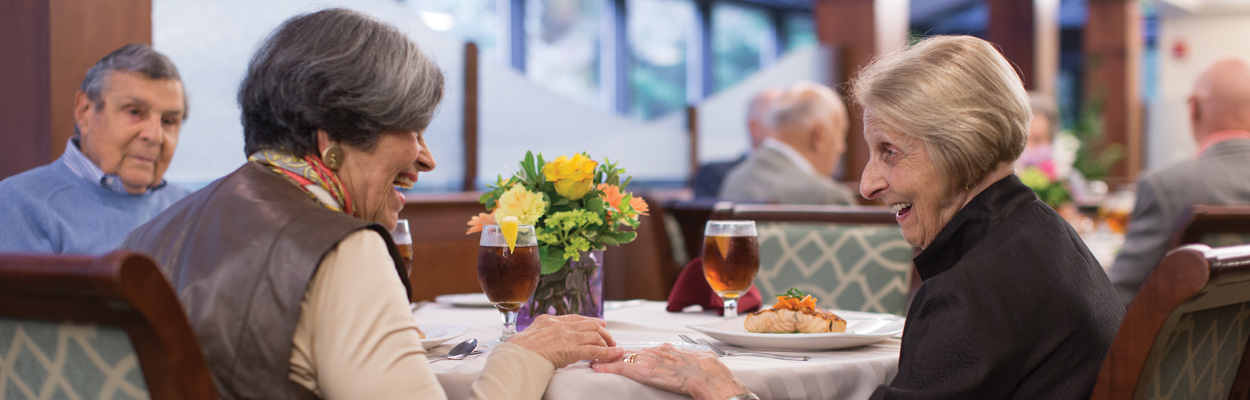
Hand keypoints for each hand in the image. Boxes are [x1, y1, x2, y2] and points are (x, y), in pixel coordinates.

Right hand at [508, 314, 622, 367]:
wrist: (516, 357)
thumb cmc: (516, 351)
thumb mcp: (526, 336)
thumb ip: (537, 334)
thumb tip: (537, 339)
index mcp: (548, 321)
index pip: (574, 318)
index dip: (588, 321)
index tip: (598, 323)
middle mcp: (560, 326)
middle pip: (588, 325)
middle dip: (602, 331)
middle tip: (609, 338)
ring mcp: (567, 336)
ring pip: (594, 336)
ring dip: (606, 342)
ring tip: (613, 348)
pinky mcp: (572, 350)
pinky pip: (595, 350)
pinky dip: (608, 352)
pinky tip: (615, 354)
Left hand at [591, 343, 747, 399]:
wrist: (707, 375)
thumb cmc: (707, 370)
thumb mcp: (697, 359)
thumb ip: (686, 358)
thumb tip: (689, 356)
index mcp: (668, 350)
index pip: (645, 350)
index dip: (633, 353)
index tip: (622, 353)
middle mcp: (656, 352)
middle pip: (631, 352)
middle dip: (615, 354)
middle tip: (600, 353)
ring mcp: (648, 360)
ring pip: (623, 357)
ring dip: (608, 359)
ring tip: (594, 358)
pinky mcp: (644, 370)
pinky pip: (621, 367)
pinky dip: (607, 367)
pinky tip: (596, 367)